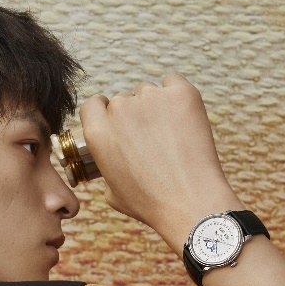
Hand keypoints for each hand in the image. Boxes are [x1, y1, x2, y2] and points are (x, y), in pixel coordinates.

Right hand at [78, 73, 243, 248]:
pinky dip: (177, 95)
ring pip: (147, 91)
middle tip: (151, 137)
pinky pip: (173, 82)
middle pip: (123, 99)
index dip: (105, 113)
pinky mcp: (180, 93)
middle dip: (134, 114)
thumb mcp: (112, 192)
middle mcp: (119, 109)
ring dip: (155, 105)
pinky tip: (184, 118)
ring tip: (171, 134)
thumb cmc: (152, 203)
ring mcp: (150, 97)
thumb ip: (106, 165)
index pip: (93, 104)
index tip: (118, 124)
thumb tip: (110, 161)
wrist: (190, 201)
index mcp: (98, 132)